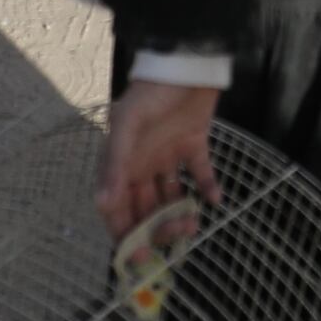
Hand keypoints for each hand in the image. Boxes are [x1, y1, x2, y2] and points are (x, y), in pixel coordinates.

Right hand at [95, 66, 220, 234]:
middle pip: (146, 209)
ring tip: (195, 220)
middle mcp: (142, 164)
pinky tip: (216, 199)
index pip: (118, 210)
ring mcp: (167, 155)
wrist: (186, 62)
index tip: (140, 258)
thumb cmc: (151, 92)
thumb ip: (115, 164)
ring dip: (182, 212)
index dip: (126, 235)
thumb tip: (104, 204)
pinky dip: (208, 188)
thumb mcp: (128, 125)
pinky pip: (200, 174)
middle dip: (159, 227)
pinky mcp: (193, 144)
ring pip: (172, 196)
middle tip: (179, 231)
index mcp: (121, 164)